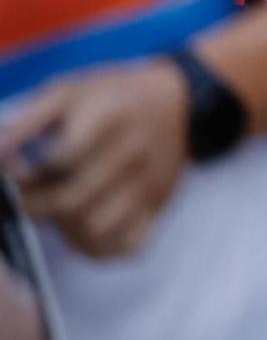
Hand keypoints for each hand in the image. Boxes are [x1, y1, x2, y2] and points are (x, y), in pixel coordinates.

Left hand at [0, 58, 190, 257]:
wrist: (178, 101)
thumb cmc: (113, 95)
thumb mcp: (69, 91)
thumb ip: (28, 120)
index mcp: (110, 118)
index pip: (61, 161)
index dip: (25, 174)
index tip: (14, 173)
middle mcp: (133, 154)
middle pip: (73, 202)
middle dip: (35, 206)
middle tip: (27, 197)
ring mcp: (149, 184)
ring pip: (96, 230)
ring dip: (65, 228)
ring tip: (59, 210)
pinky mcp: (160, 206)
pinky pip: (128, 247)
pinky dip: (100, 248)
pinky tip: (85, 229)